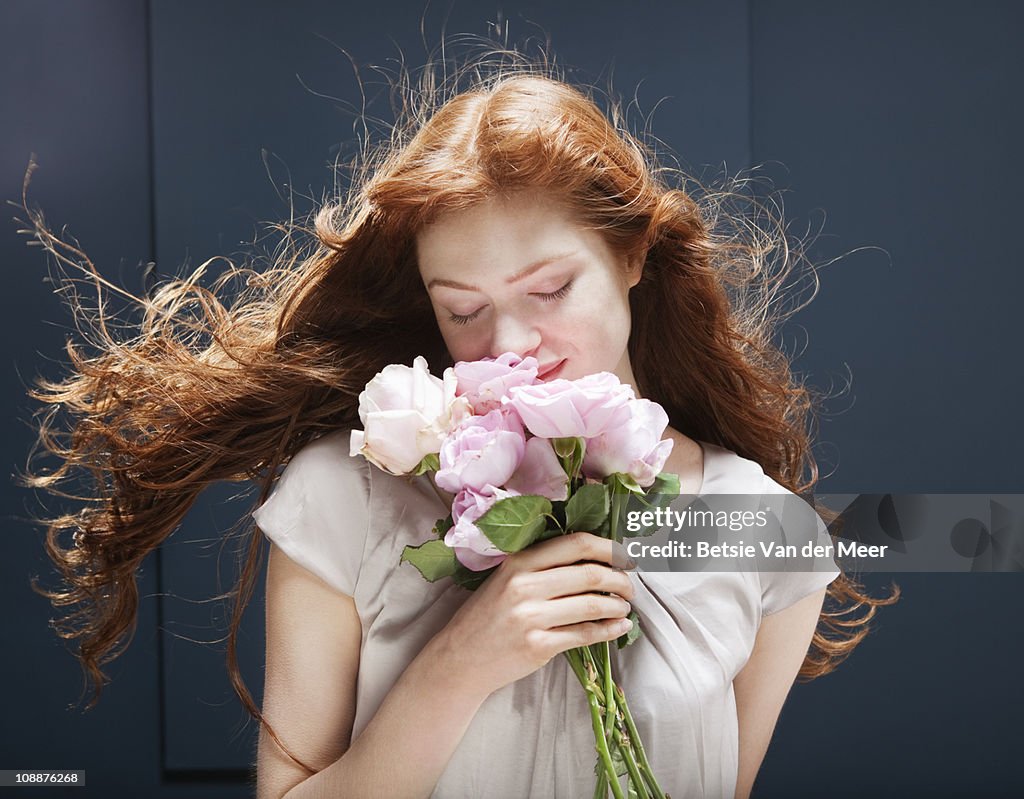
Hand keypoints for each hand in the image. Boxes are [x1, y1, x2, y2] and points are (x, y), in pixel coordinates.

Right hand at [427, 532, 636, 698]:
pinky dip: (608, 631)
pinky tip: (618, 628)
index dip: (608, 548)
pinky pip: (584, 634)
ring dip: (617, 606)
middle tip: (630, 586)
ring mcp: (531, 617)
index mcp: (519, 562)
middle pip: (589, 573)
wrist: (460, 658)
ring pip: (591, 605)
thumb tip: (593, 558)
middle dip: (620, 579)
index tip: (624, 556)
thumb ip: (541, 565)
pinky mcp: (538, 646)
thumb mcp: (506, 578)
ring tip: (624, 607)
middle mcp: (525, 586)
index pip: (575, 544)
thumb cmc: (487, 615)